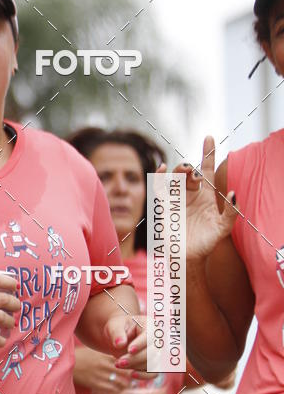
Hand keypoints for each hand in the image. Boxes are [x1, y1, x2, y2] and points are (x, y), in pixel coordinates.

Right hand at [73, 345, 131, 393]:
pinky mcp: (95, 385)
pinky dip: (118, 390)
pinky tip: (117, 389)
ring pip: (122, 383)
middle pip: (127, 372)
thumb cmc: (81, 356)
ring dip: (126, 384)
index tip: (136, 367)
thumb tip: (122, 359)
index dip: (133, 365)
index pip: (126, 360)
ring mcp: (100, 375)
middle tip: (134, 377)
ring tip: (126, 384)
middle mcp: (104, 365)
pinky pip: (112, 390)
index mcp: (105, 355)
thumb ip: (108, 355)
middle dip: (132, 376)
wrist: (66, 364)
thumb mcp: (95, 351)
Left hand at [105, 313, 154, 377]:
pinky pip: (153, 373)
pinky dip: (144, 376)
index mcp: (149, 325)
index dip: (141, 344)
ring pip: (152, 363)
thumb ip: (116, 333)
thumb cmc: (117, 328)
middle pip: (152, 352)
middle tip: (118, 362)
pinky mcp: (153, 364)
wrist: (118, 338)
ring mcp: (156, 352)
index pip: (150, 336)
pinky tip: (132, 374)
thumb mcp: (113, 326)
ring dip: (135, 366)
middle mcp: (156, 339)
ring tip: (118, 363)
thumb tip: (120, 344)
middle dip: (135, 358)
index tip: (129, 350)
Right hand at [168, 136, 237, 262]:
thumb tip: (234, 194)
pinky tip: (162, 168)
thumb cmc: (207, 243)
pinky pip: (159, 186)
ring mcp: (177, 198)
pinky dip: (159, 176)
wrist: (188, 256)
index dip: (208, 153)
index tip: (209, 137)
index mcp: (207, 196)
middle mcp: (192, 194)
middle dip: (192, 167)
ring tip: (185, 170)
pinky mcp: (164, 205)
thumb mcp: (223, 229)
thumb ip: (231, 213)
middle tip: (195, 172)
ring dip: (180, 170)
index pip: (208, 170)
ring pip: (176, 176)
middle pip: (191, 172)